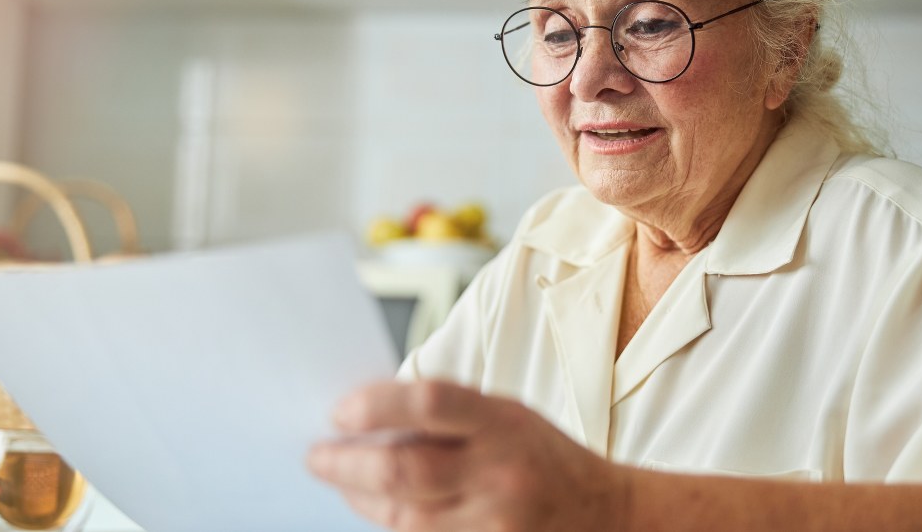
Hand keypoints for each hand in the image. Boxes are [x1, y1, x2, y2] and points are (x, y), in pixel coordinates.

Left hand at [308, 380, 630, 531]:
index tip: (341, 411)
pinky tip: (374, 508)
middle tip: (316, 455)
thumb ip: (450, 414)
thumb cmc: (544, 457)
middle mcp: (499, 473)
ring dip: (359, 497)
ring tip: (339, 479)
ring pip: (403, 517)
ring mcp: (494, 523)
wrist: (605, 514)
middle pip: (403, 470)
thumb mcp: (507, 415)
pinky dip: (390, 525)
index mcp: (504, 423)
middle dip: (346, 463)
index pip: (430, 402)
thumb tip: (372, 418)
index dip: (376, 405)